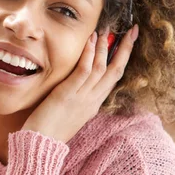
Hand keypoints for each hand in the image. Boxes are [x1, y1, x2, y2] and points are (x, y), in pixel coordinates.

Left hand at [22, 24, 138, 142]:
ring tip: (106, 29)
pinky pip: (83, 71)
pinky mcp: (68, 94)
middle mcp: (92, 99)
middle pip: (115, 70)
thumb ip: (79, 99)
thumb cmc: (51, 131)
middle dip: (126, 49)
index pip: (114, 77)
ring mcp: (82, 97)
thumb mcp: (71, 114)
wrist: (41, 145)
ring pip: (101, 68)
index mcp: (94, 104)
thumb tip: (79, 86)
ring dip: (105, 47)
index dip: (123, 58)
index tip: (129, 42)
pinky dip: (89, 55)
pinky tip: (91, 41)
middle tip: (133, 30)